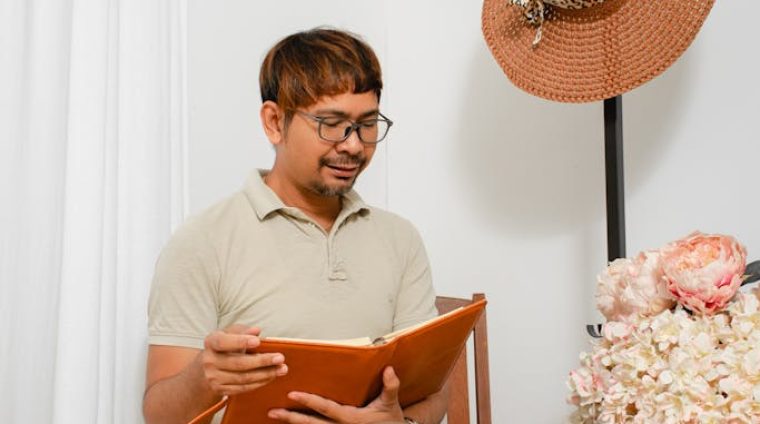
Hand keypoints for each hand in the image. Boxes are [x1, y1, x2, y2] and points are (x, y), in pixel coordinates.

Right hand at [199, 324, 287, 395]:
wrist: (207, 368)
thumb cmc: (225, 345)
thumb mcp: (230, 333)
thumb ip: (243, 330)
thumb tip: (256, 330)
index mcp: (211, 342)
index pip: (224, 342)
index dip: (240, 342)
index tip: (257, 341)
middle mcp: (209, 361)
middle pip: (238, 363)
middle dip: (262, 361)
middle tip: (280, 358)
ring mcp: (213, 377)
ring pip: (243, 378)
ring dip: (265, 374)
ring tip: (281, 369)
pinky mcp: (220, 389)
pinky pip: (243, 388)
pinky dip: (259, 382)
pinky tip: (271, 376)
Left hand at [268, 366, 405, 423]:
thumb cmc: (390, 420)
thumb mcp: (391, 404)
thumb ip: (390, 387)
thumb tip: (389, 370)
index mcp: (350, 419)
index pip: (325, 408)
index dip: (308, 401)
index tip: (292, 394)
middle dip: (290, 418)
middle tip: (272, 412)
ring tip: (274, 416)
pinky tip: (290, 423)